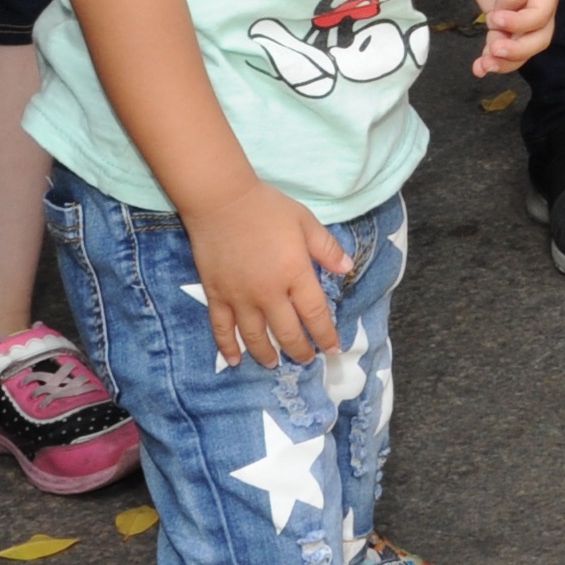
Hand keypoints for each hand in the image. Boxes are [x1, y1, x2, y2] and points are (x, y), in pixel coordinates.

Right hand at [178, 180, 352, 370]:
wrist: (221, 200)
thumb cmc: (267, 208)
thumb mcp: (305, 222)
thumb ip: (326, 248)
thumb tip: (347, 268)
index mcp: (295, 274)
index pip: (315, 314)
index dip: (325, 335)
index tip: (332, 348)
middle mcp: (269, 293)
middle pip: (288, 332)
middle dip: (300, 350)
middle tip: (306, 360)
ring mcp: (240, 297)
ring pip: (255, 338)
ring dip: (267, 355)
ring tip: (274, 364)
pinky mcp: (216, 295)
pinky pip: (222, 329)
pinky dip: (228, 347)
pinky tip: (233, 361)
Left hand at [454, 0, 561, 73]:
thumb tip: (509, 12)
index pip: (541, 17)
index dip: (521, 23)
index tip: (495, 17)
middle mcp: (539, 7)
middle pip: (537, 39)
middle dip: (517, 50)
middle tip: (494, 52)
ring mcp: (521, 17)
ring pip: (521, 48)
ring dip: (504, 61)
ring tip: (483, 67)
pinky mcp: (503, 23)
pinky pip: (504, 45)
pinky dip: (492, 59)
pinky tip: (479, 67)